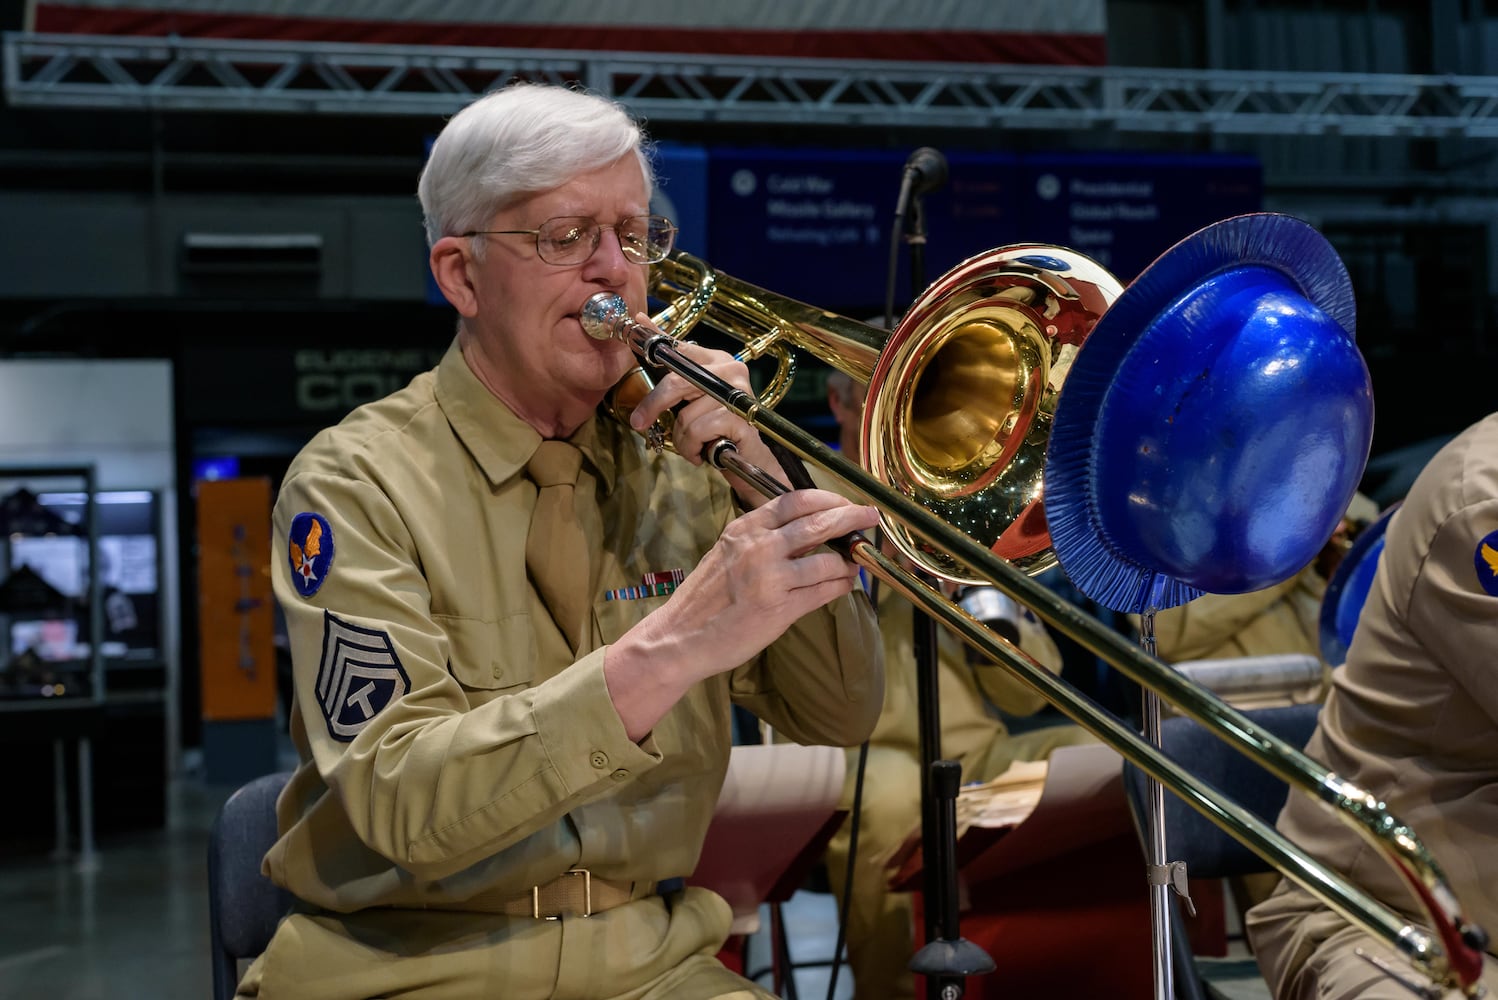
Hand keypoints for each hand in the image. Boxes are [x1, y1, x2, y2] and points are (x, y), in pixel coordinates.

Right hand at [604, 489, 878, 737]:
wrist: (681, 636)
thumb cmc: (705, 597)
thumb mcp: (727, 552)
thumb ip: (762, 537)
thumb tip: (808, 529)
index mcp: (744, 529)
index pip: (795, 500)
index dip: (828, 499)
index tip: (845, 503)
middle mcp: (758, 548)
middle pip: (819, 523)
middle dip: (852, 518)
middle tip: (870, 517)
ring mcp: (770, 579)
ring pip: (827, 560)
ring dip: (848, 561)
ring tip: (854, 563)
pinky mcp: (779, 609)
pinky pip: (824, 592)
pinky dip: (840, 585)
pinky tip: (845, 584)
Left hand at [626, 312, 780, 507]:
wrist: (746, 457)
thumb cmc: (715, 429)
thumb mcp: (691, 401)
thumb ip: (674, 379)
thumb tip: (644, 332)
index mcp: (717, 361)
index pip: (681, 347)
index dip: (657, 338)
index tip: (637, 323)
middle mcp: (731, 370)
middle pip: (677, 382)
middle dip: (654, 405)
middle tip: (639, 422)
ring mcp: (738, 393)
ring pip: (686, 416)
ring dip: (683, 439)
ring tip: (694, 444)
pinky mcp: (741, 417)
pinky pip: (699, 431)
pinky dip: (694, 448)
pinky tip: (704, 451)